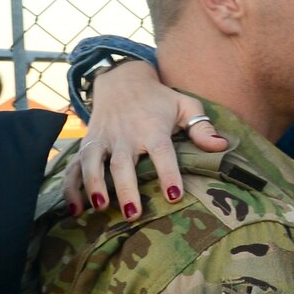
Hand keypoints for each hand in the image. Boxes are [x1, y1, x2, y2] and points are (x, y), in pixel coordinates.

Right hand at [62, 59, 227, 217]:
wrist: (122, 79)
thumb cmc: (160, 100)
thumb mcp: (185, 105)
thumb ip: (202, 127)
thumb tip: (222, 146)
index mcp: (152, 128)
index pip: (162, 152)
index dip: (168, 172)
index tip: (173, 194)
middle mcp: (126, 135)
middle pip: (124, 163)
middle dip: (126, 188)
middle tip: (133, 214)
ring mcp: (104, 139)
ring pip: (94, 162)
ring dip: (94, 185)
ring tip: (99, 208)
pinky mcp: (88, 143)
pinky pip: (75, 166)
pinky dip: (71, 186)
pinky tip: (73, 208)